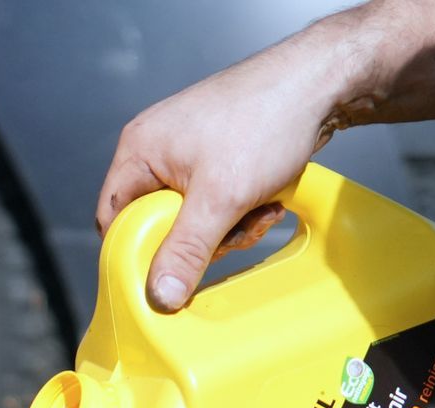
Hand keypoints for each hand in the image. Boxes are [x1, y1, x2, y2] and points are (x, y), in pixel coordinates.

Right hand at [95, 23, 355, 311]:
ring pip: (195, 219)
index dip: (136, 253)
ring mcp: (190, 154)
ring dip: (231, 227)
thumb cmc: (265, 120)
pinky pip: (219, 205)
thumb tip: (160, 296)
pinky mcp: (220, 159)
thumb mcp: (221, 198)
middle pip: (159, 225)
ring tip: (259, 208)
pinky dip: (244, 211)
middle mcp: (158, 151)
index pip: (114, 220)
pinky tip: (268, 201)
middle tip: (231, 233)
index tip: (168, 275)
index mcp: (140, 152)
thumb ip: (186, 250)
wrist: (320, 84)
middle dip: (202, 239)